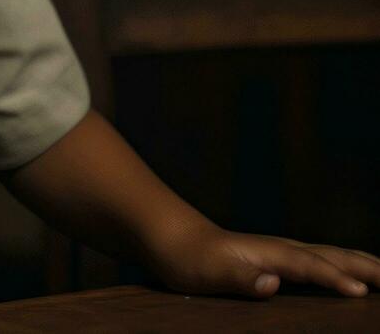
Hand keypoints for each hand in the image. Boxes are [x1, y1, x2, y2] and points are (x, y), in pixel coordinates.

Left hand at [152, 221, 379, 298]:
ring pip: (333, 255)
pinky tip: (353, 274)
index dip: (336, 280)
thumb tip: (272, 284)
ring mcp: (283, 252)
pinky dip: (346, 265)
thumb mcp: (208, 272)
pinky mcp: (279, 259)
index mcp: (271, 253)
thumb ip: (240, 278)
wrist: (171, 237)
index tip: (362, 294)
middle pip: (334, 256)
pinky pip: (323, 261)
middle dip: (368, 268)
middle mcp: (283, 249)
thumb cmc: (189, 258)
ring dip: (363, 263)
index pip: (311, 267)